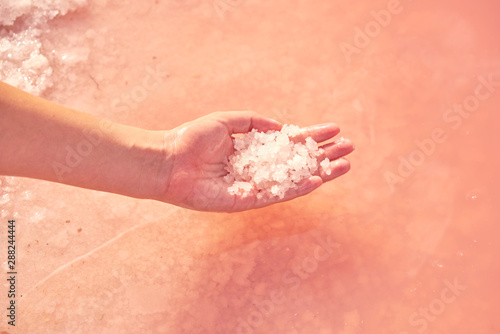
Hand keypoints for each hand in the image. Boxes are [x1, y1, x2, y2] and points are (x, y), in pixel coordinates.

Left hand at [156, 111, 353, 211]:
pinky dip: (299, 188)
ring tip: (345, 165)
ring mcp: (255, 185)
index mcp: (254, 149)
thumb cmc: (193, 139)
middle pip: (298, 163)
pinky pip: (277, 195)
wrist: (169, 161)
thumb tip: (280, 127)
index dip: (312, 137)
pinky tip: (318, 180)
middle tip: (349, 148)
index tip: (334, 130)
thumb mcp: (227, 121)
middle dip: (324, 155)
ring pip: (294, 180)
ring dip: (321, 173)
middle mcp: (258, 168)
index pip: (290, 144)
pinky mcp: (247, 200)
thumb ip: (254, 122)